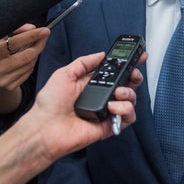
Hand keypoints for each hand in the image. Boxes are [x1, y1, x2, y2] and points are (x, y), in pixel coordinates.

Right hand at [0, 24, 49, 113]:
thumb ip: (12, 30)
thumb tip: (32, 29)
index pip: (14, 43)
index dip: (31, 36)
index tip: (44, 30)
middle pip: (26, 56)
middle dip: (38, 44)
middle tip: (45, 35)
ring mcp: (3, 81)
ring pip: (29, 64)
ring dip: (36, 52)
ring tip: (36, 43)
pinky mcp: (10, 87)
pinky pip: (28, 72)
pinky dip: (31, 61)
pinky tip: (29, 56)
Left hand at [25, 51, 144, 164]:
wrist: (46, 129)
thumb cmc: (49, 104)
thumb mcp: (65, 74)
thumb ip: (84, 62)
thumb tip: (100, 54)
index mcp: (91, 84)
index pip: (114, 72)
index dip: (127, 64)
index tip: (138, 56)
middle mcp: (101, 97)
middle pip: (127, 84)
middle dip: (134, 76)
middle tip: (133, 74)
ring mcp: (107, 111)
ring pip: (130, 100)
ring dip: (129, 93)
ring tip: (117, 93)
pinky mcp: (110, 125)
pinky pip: (128, 117)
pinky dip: (125, 110)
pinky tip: (112, 108)